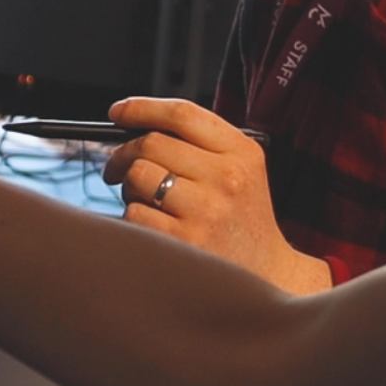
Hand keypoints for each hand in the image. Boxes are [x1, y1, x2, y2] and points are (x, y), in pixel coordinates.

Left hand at [103, 98, 332, 294]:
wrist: (267, 278)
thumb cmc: (242, 221)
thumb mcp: (241, 172)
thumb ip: (201, 145)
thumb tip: (136, 126)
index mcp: (242, 153)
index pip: (182, 115)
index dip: (142, 108)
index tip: (118, 112)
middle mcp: (227, 178)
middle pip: (151, 143)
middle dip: (124, 154)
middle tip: (117, 169)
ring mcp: (206, 211)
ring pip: (138, 176)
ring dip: (129, 188)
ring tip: (144, 201)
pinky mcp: (184, 243)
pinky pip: (133, 214)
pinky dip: (133, 218)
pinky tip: (152, 227)